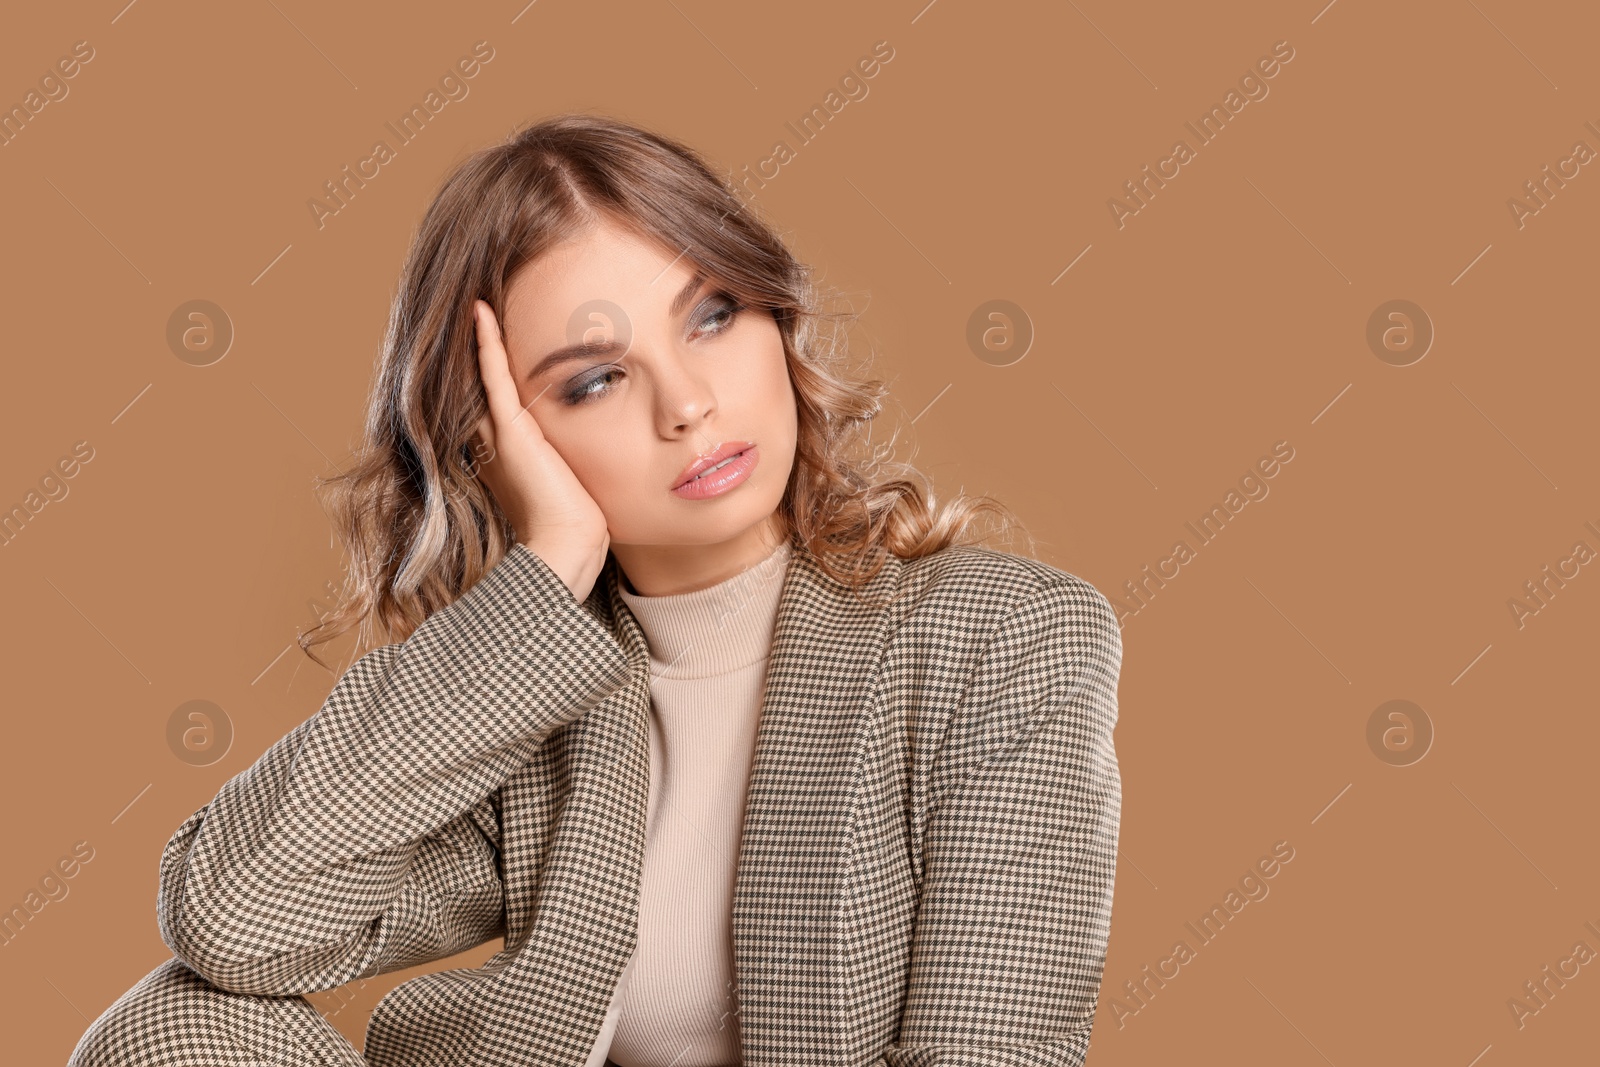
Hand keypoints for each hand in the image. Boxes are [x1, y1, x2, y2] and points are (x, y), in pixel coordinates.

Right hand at [469, 299, 610, 601]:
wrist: (568, 546)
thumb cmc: (583, 523)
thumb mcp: (583, 480)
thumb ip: (583, 459)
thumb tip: (617, 447)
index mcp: (513, 452)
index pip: (505, 398)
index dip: (501, 366)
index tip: (504, 332)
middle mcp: (499, 439)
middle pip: (489, 382)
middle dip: (484, 346)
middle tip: (482, 304)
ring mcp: (500, 433)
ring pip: (488, 373)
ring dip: (483, 337)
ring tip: (480, 300)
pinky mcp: (509, 430)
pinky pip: (494, 374)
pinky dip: (487, 341)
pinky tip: (482, 310)